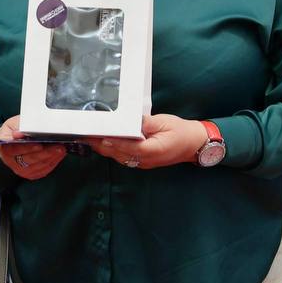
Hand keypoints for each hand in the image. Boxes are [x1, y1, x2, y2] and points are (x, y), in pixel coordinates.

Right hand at [0, 115, 66, 179]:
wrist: (9, 144)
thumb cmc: (12, 132)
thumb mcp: (13, 124)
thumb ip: (18, 126)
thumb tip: (18, 133)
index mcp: (5, 148)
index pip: (15, 149)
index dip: (28, 147)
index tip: (39, 144)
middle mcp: (12, 162)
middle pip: (30, 159)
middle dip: (46, 153)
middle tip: (59, 146)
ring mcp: (21, 170)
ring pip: (39, 165)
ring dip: (52, 157)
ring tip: (62, 149)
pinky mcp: (30, 174)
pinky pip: (44, 170)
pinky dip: (53, 162)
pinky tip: (59, 155)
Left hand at [85, 115, 207, 169]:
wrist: (193, 144)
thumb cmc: (181, 132)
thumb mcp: (164, 122)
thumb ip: (146, 122)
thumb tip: (131, 120)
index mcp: (153, 150)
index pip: (129, 147)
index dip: (114, 142)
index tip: (101, 136)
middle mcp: (146, 160)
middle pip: (119, 154)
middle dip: (103, 145)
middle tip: (87, 134)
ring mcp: (143, 163)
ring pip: (119, 157)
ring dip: (105, 148)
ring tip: (90, 137)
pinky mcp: (141, 161)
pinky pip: (123, 157)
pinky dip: (112, 150)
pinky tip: (103, 142)